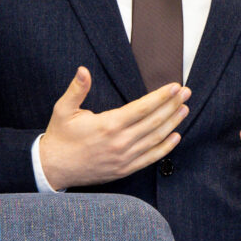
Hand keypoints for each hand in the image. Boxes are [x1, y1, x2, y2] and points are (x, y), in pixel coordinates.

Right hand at [39, 67, 188, 189]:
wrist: (53, 168)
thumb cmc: (60, 137)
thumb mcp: (63, 109)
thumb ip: (76, 89)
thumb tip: (83, 70)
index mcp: (108, 125)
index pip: (142, 108)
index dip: (161, 97)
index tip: (174, 86)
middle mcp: (120, 142)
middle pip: (154, 122)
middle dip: (172, 105)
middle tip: (186, 92)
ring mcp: (124, 158)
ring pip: (155, 139)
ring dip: (172, 123)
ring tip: (184, 109)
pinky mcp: (124, 169)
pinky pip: (150, 158)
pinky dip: (165, 147)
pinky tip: (175, 136)